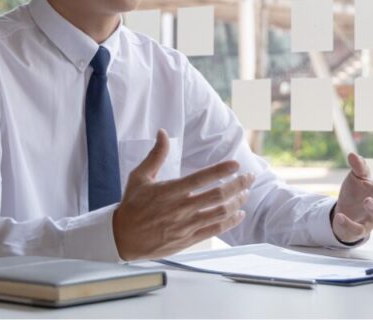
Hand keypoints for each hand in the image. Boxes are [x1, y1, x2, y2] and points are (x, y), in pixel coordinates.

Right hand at [112, 131, 255, 260]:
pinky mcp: (188, 240)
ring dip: (237, 202)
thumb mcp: (139, 177)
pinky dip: (230, 222)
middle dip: (238, 185)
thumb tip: (162, 132)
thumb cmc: (131, 205)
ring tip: (246, 193)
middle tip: (250, 177)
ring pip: (219, 213)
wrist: (122, 238)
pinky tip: (239, 214)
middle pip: (217, 195)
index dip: (221, 170)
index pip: (201, 178)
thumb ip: (156, 155)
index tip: (236, 165)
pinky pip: (214, 230)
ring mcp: (186, 225)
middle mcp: (180, 208)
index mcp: (170, 191)